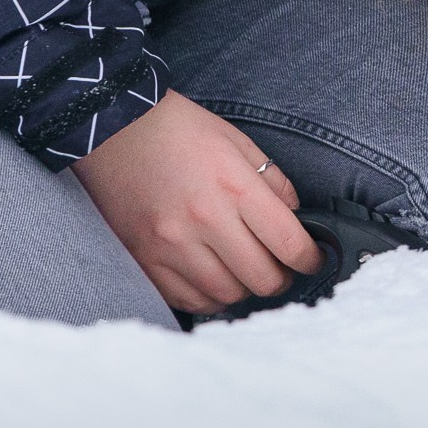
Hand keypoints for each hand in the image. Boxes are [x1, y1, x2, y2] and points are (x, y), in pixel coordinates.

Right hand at [70, 90, 322, 312]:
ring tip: (245, 272)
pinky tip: (214, 279)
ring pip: (227, 295)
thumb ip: (271, 180)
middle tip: (281, 268)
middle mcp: (204, 220)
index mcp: (234, 187)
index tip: (313, 259)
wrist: (114, 127)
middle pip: (262, 278)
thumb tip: (295, 216)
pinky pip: (188, 299)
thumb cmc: (178, 130)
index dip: (310, 259)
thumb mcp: (236, 141)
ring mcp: (171, 245)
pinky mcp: (145, 259)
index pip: (288, 243)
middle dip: (281, 278)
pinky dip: (209, 297)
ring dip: (244, 289)